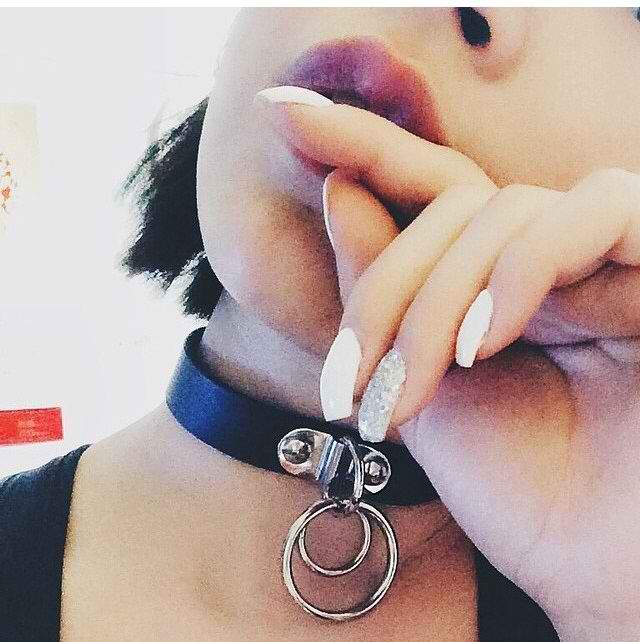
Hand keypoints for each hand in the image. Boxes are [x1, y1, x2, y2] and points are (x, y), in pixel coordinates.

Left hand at [261, 94, 639, 638]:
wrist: (600, 573)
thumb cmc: (516, 492)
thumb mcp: (414, 387)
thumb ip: (382, 294)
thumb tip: (340, 191)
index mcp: (495, 283)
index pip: (432, 191)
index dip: (364, 145)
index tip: (283, 115)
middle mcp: (555, 260)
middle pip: (454, 210)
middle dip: (386, 290)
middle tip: (351, 383)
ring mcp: (615, 262)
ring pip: (507, 212)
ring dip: (439, 294)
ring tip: (412, 387)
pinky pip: (601, 211)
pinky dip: (524, 266)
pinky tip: (481, 344)